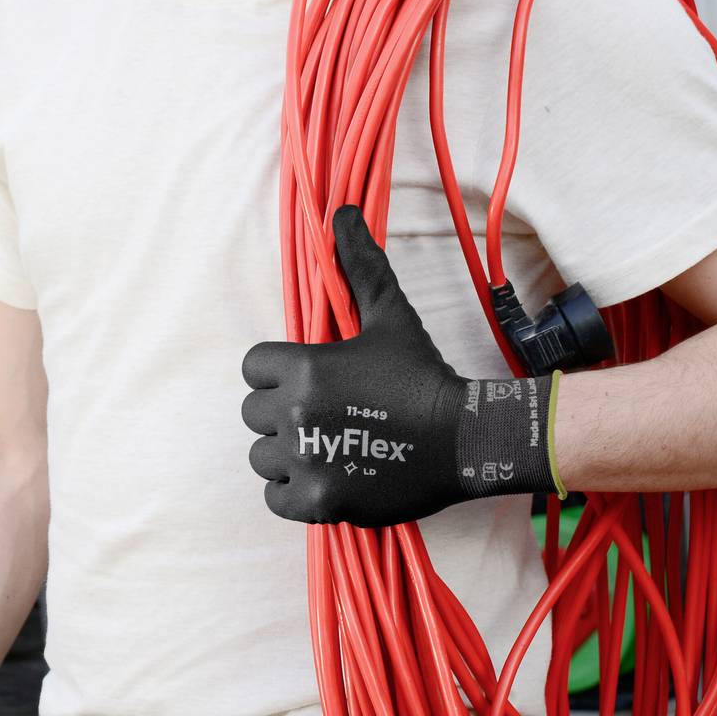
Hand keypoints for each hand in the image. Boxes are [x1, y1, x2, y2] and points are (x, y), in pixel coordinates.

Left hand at [242, 204, 557, 525]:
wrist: (463, 438)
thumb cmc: (422, 374)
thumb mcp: (390, 315)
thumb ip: (361, 266)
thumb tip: (343, 214)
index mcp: (302, 367)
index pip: (253, 367)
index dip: (278, 372)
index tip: (312, 379)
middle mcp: (294, 414)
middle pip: (254, 412)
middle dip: (282, 413)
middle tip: (326, 414)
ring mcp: (304, 461)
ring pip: (262, 456)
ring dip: (287, 453)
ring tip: (327, 446)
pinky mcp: (317, 502)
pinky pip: (275, 497)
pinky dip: (294, 492)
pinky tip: (325, 477)